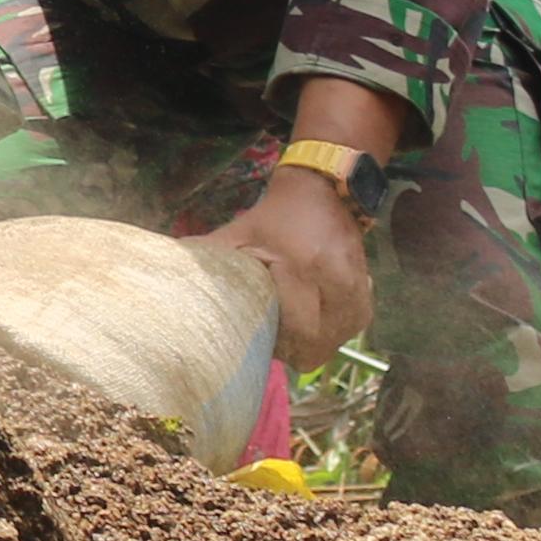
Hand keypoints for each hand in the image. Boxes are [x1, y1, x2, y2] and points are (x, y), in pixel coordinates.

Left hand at [196, 159, 374, 361]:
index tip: (259, 337)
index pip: (298, 330)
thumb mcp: (238, 233)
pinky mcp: (366, 290)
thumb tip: (174, 283)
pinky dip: (332, 332)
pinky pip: (351, 328)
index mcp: (305, 267)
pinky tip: (314, 323)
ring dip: (315, 342)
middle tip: (273, 339)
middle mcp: (337, 280)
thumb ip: (210, 259)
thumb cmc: (274, 217)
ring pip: (336, 340)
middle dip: (294, 349)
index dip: (278, 344)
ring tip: (292, 330)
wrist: (323, 190)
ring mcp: (357, 287)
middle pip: (318, 344)